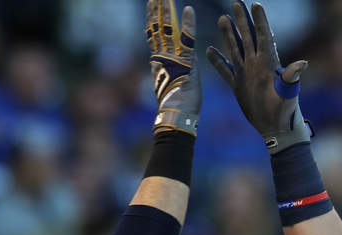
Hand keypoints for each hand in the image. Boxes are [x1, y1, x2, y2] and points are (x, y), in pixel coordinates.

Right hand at [147, 0, 199, 135]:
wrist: (177, 116)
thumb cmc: (179, 106)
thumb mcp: (174, 85)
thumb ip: (171, 72)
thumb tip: (166, 68)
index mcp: (159, 62)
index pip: (154, 36)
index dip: (153, 20)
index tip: (152, 5)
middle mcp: (162, 58)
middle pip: (157, 28)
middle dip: (156, 10)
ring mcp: (172, 58)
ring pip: (166, 30)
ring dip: (166, 11)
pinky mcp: (184, 61)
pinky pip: (186, 39)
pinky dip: (188, 24)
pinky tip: (188, 9)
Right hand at [206, 1, 310, 152]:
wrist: (276, 128)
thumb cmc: (286, 111)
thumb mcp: (288, 93)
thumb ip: (291, 77)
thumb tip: (302, 63)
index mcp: (268, 63)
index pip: (263, 36)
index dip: (260, 20)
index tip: (255, 4)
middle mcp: (256, 65)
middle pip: (248, 37)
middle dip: (242, 20)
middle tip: (236, 2)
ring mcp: (246, 74)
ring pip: (235, 49)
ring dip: (229, 35)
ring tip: (222, 18)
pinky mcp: (238, 86)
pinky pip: (225, 70)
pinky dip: (217, 61)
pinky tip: (209, 50)